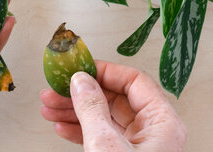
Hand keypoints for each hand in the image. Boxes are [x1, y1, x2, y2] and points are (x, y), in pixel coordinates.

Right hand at [40, 60, 186, 151]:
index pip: (135, 81)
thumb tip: (81, 80)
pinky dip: (80, 130)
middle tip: (57, 88)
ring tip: (50, 107)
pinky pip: (102, 137)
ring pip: (105, 118)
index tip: (80, 69)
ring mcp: (139, 147)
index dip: (105, 72)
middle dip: (82, 93)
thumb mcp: (106, 146)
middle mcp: (154, 132)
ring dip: (75, 111)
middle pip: (116, 99)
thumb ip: (92, 108)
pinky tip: (61, 126)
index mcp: (163, 122)